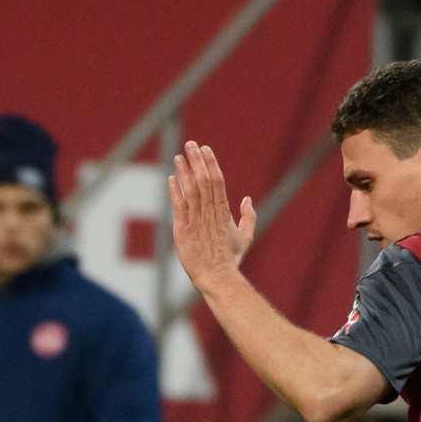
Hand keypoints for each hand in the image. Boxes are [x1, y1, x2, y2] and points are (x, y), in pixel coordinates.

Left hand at [167, 141, 255, 293]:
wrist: (216, 277)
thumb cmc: (230, 259)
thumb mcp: (245, 237)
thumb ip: (248, 217)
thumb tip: (247, 200)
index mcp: (224, 212)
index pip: (217, 181)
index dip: (211, 163)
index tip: (205, 149)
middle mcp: (210, 213)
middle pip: (204, 181)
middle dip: (197, 161)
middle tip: (191, 144)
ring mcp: (196, 221)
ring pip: (191, 191)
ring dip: (185, 172)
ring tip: (180, 156)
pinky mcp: (183, 230)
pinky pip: (179, 207)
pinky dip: (175, 191)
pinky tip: (172, 178)